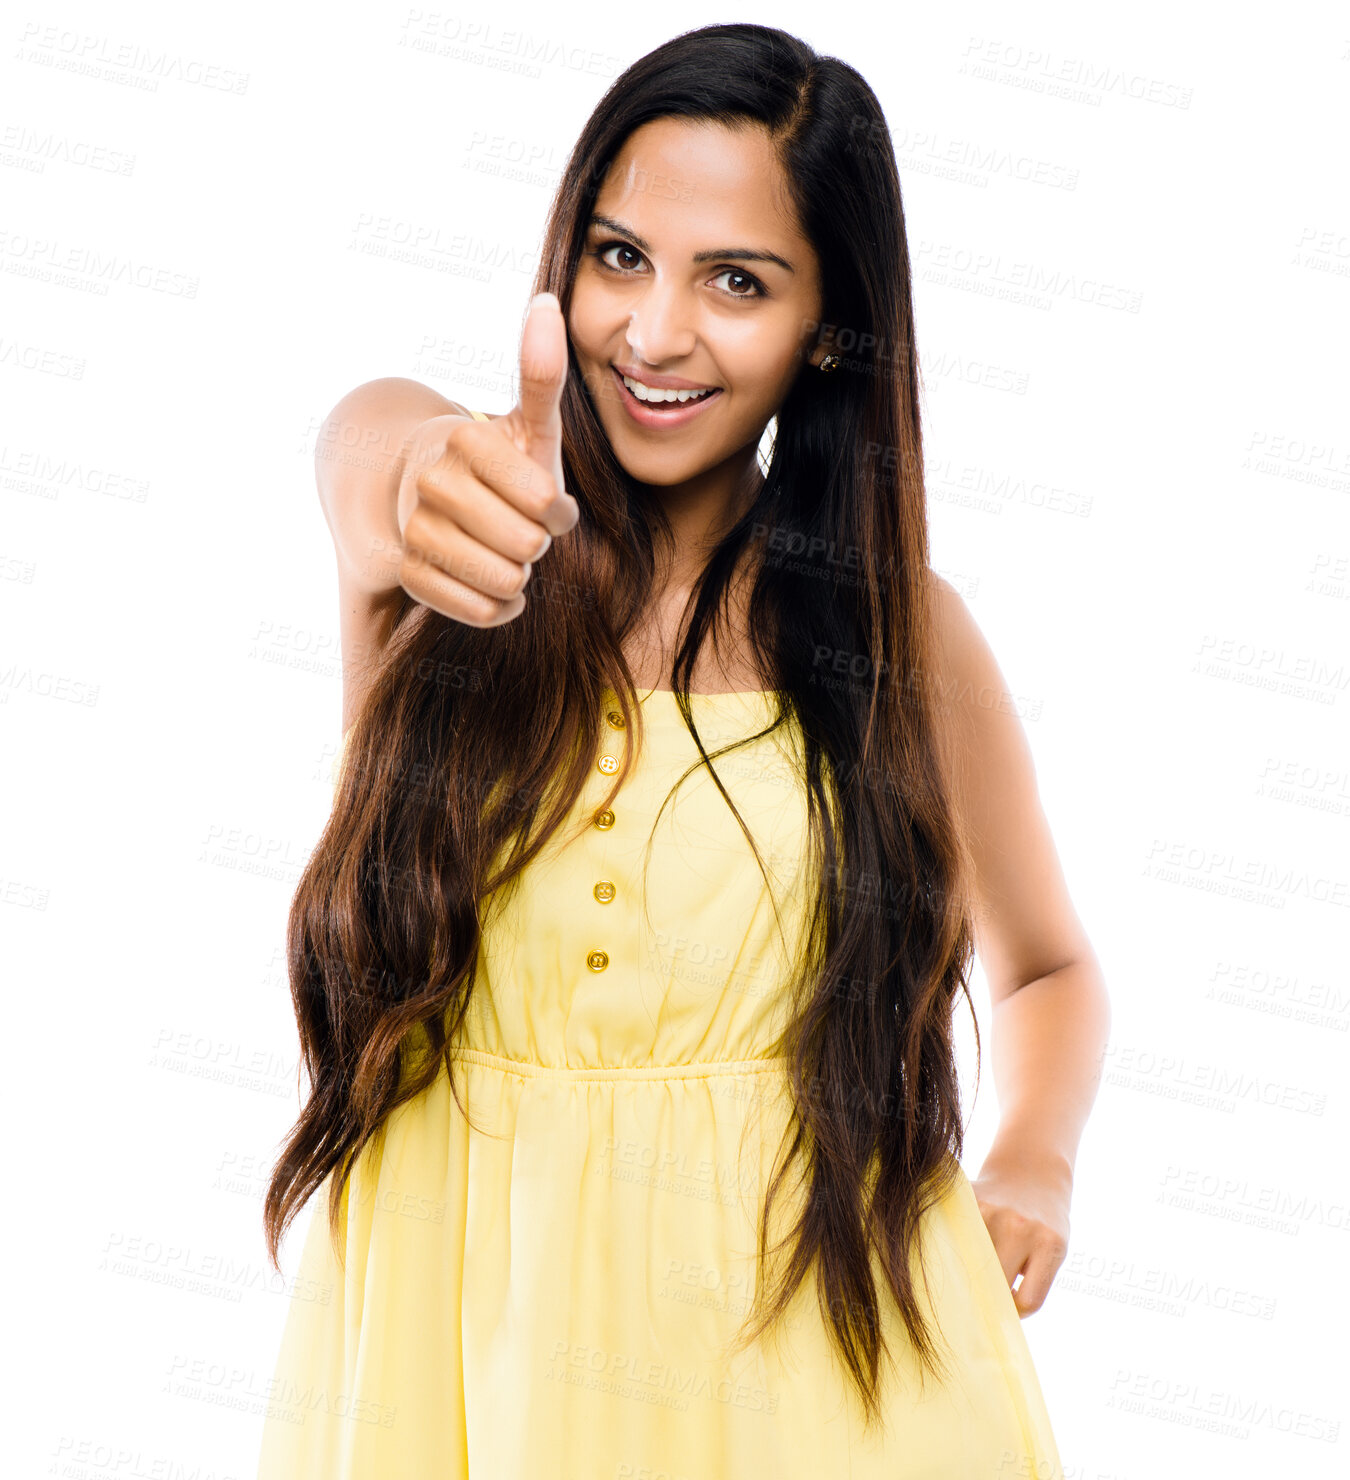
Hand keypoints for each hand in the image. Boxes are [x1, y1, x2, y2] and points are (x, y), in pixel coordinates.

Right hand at [396, 291, 578, 625]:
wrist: (438, 500)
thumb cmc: (502, 464)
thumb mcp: (532, 426)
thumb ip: (542, 373)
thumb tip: (548, 301)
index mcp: (465, 439)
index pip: (545, 500)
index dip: (559, 511)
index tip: (547, 501)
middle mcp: (430, 481)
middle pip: (527, 545)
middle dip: (539, 545)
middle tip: (523, 528)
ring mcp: (414, 528)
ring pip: (504, 581)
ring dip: (520, 576)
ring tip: (507, 553)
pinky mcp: (410, 574)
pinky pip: (480, 612)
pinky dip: (499, 607)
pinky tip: (493, 584)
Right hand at [969, 1144, 1071, 1316]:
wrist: (1033, 1172)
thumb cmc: (1044, 1224)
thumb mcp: (1051, 1250)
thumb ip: (1031, 1279)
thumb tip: (990, 1314)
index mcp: (1048, 1244)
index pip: (1028, 1300)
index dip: (1017, 1312)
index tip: (1008, 1309)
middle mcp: (1020, 1227)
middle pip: (995, 1284)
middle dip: (989, 1296)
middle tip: (982, 1297)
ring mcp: (992, 1211)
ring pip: (972, 1262)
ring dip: (971, 1270)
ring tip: (974, 1266)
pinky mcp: (971, 1198)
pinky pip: (957, 1235)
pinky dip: (957, 1245)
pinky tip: (962, 1245)